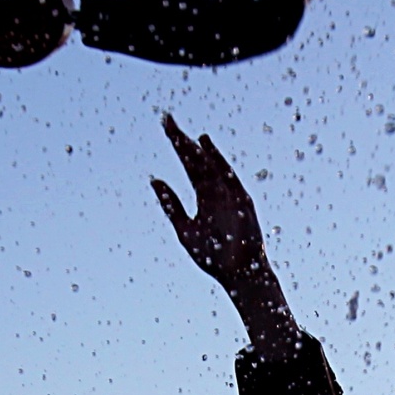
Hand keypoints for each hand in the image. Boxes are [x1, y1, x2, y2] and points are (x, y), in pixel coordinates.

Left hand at [150, 115, 300, 359]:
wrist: (237, 273)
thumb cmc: (212, 256)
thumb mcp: (184, 229)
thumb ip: (171, 204)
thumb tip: (154, 179)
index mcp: (204, 197)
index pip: (189, 165)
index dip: (178, 145)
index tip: (166, 126)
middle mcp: (216, 191)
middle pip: (197, 160)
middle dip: (183, 142)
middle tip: (167, 121)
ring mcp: (228, 194)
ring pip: (210, 166)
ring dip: (197, 149)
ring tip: (184, 133)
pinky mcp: (240, 201)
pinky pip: (227, 176)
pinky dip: (216, 161)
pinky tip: (205, 147)